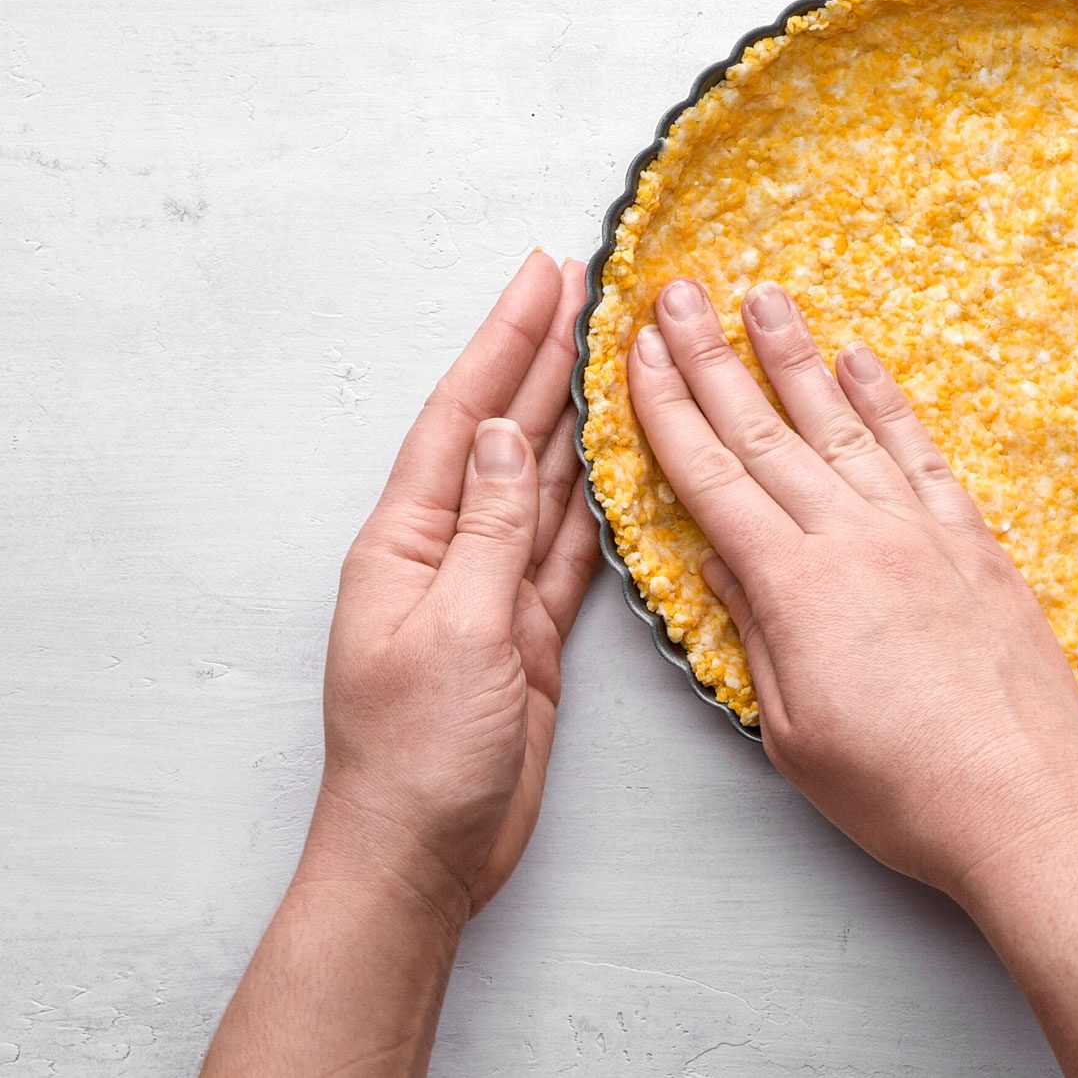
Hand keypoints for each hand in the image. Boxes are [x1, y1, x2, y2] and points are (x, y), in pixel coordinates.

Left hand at [317, 252, 599, 914]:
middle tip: (584, 285)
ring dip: (571, 415)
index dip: (502, 342)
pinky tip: (618, 457)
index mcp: (405, 541)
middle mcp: (446, 551)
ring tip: (610, 349)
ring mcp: (490, 589)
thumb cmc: (417, 755)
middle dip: (540, 357)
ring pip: (540, 481)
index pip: (458, 417)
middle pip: (501, 432)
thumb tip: (498, 438)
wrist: (424, 855)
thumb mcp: (455, 631)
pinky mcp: (528, 631)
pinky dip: (594, 500)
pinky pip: (567, 547)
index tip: (541, 275)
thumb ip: (486, 532)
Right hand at [625, 278, 1077, 895]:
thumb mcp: (794, 733)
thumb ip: (755, 636)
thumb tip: (720, 563)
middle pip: (766, 432)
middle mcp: (855, 538)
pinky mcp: (974, 542)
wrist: (1026, 802)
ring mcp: (920, 531)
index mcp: (796, 587)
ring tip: (762, 295)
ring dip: (796, 356)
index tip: (636, 350)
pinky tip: (861, 360)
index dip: (667, 410)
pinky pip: (921, 452)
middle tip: (678, 292)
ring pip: (843, 424)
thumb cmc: (904, 790)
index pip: (712, 479)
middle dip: (713, 357)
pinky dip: (888, 401)